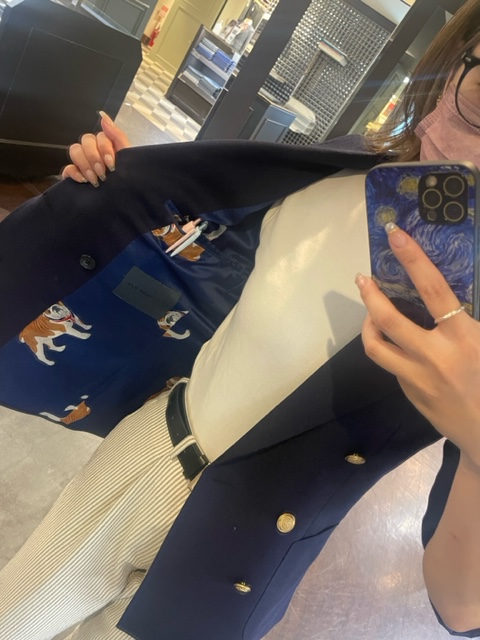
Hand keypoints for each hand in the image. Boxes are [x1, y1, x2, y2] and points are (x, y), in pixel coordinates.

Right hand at [61, 111, 130, 186]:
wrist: (126, 200)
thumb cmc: (128, 179)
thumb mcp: (128, 157)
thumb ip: (117, 135)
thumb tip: (103, 116)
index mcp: (107, 146)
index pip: (99, 136)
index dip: (104, 149)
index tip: (111, 164)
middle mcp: (94, 151)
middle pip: (85, 141)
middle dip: (94, 158)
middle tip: (103, 173)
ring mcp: (83, 163)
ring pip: (74, 151)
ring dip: (85, 164)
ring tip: (95, 179)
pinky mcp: (75, 175)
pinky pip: (67, 168)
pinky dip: (74, 173)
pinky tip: (83, 180)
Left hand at [356, 223, 479, 468]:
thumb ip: (469, 322)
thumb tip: (451, 306)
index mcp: (463, 338)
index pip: (434, 289)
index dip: (413, 259)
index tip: (394, 237)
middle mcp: (434, 356)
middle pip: (388, 319)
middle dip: (371, 295)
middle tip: (362, 278)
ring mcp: (416, 378)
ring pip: (376, 345)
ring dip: (368, 324)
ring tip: (370, 313)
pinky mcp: (409, 394)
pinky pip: (392, 366)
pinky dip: (390, 350)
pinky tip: (400, 348)